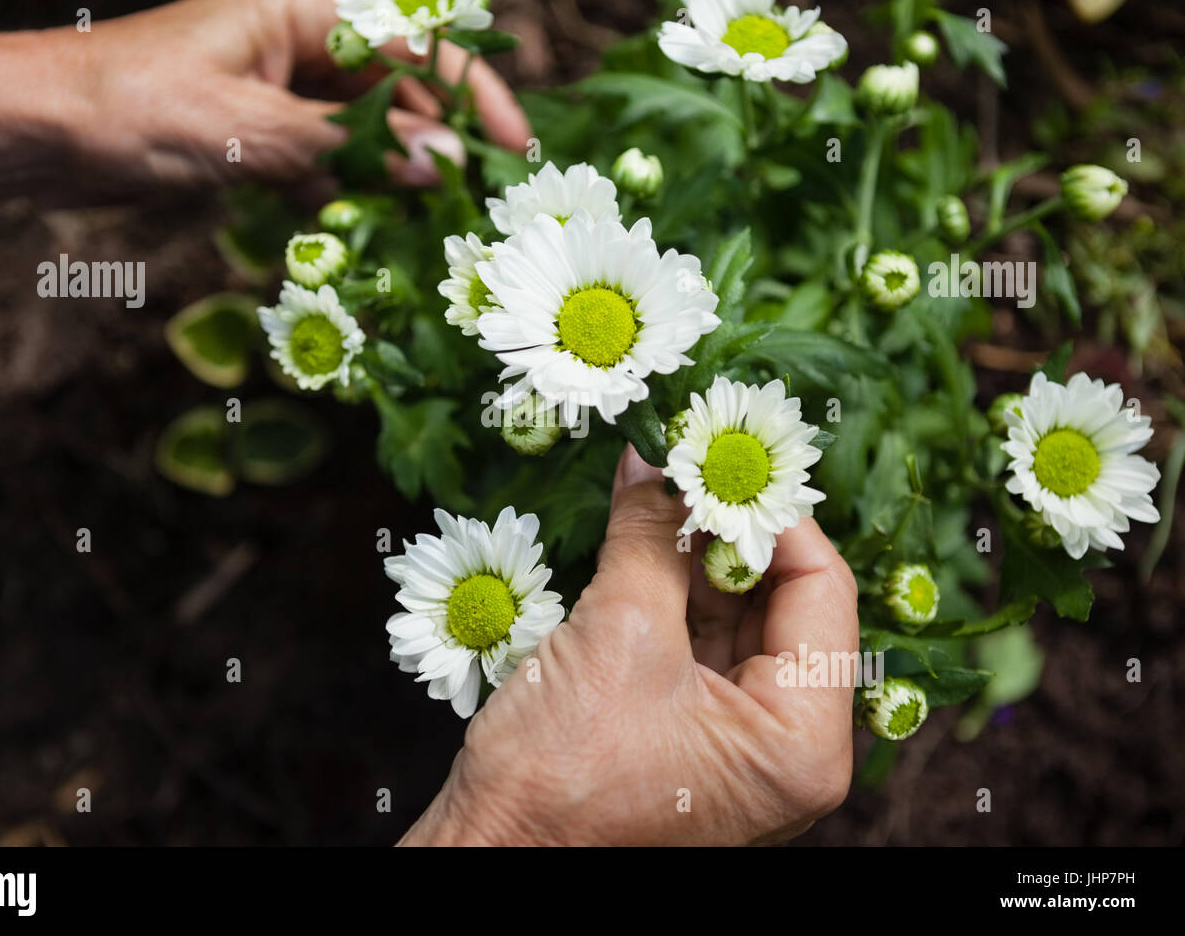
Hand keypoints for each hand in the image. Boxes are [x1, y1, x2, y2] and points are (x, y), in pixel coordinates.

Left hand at [70, 0, 530, 189]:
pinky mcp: (262, 134)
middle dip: (441, 144)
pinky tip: (366, 231)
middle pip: (401, 90)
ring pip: (370, 132)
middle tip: (479, 207)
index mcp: (304, 10)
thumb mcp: (252, 126)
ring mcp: (283, 90)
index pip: (416, 44)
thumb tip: (445, 164)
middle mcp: (302, 43)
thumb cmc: (134, 104)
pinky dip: (350, 194)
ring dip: (399, 177)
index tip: (514, 150)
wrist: (38, 131)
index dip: (474, 94)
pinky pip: (330, 162)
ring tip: (437, 228)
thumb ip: (354, 147)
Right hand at [402, 446, 858, 845]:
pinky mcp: (692, 737)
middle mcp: (786, 748)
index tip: (723, 460)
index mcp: (801, 739)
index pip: (822, 590)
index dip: (773, 515)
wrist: (488, 852)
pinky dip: (672, 591)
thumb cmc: (558, 775)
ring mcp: (738, 746)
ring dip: (696, 554)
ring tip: (658, 489)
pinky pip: (699, 646)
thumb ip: (649, 533)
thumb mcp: (617, 632)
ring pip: (736, 619)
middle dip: (729, 529)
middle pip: (782, 602)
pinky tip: (642, 538)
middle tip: (686, 464)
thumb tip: (654, 459)